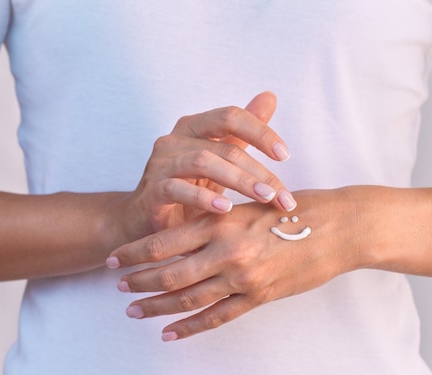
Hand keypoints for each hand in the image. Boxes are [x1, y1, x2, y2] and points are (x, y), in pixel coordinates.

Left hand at [107, 189, 362, 340]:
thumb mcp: (250, 201)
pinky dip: (190, 327)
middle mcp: (227, 251)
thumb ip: (218, 216)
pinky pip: (217, 317)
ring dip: (157, 307)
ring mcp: (242, 278)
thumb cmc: (296, 208)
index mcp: (222, 221)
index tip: (115, 259)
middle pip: (170, 273)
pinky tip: (169, 333)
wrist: (339, 228)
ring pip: (188, 299)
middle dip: (138, 281)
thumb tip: (184, 223)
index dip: (135, 253)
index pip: (165, 241)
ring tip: (133, 311)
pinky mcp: (258, 296)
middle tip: (117, 287)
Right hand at [119, 92, 296, 240]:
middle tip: (283, 196)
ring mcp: (160, 164)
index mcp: (193, 127)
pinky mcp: (151, 190)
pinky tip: (225, 209)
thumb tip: (270, 96)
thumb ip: (242, 132)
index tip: (285, 155)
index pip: (230, 117)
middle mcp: (175, 139)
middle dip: (259, 171)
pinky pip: (177, 188)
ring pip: (204, 163)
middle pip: (224, 146)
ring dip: (239, 181)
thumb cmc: (187, 188)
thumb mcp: (218, 159)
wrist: (146, 221)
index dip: (260, 132)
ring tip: (264, 198)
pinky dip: (203, 198)